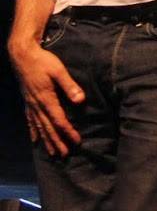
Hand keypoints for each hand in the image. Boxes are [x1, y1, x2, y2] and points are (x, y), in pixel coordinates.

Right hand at [10, 40, 83, 155]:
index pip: (58, 120)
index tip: (77, 141)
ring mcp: (30, 104)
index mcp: (46, 98)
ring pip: (39, 127)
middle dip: (57, 142)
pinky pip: (30, 121)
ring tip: (52, 153)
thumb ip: (70, 86)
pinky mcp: (27, 101)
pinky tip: (35, 140)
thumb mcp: (59, 71)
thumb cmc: (43, 61)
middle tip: (65, 155)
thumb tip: (80, 100)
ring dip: (46, 140)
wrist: (22, 55)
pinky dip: (33, 132)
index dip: (68, 132)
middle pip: (48, 128)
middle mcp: (37, 105)